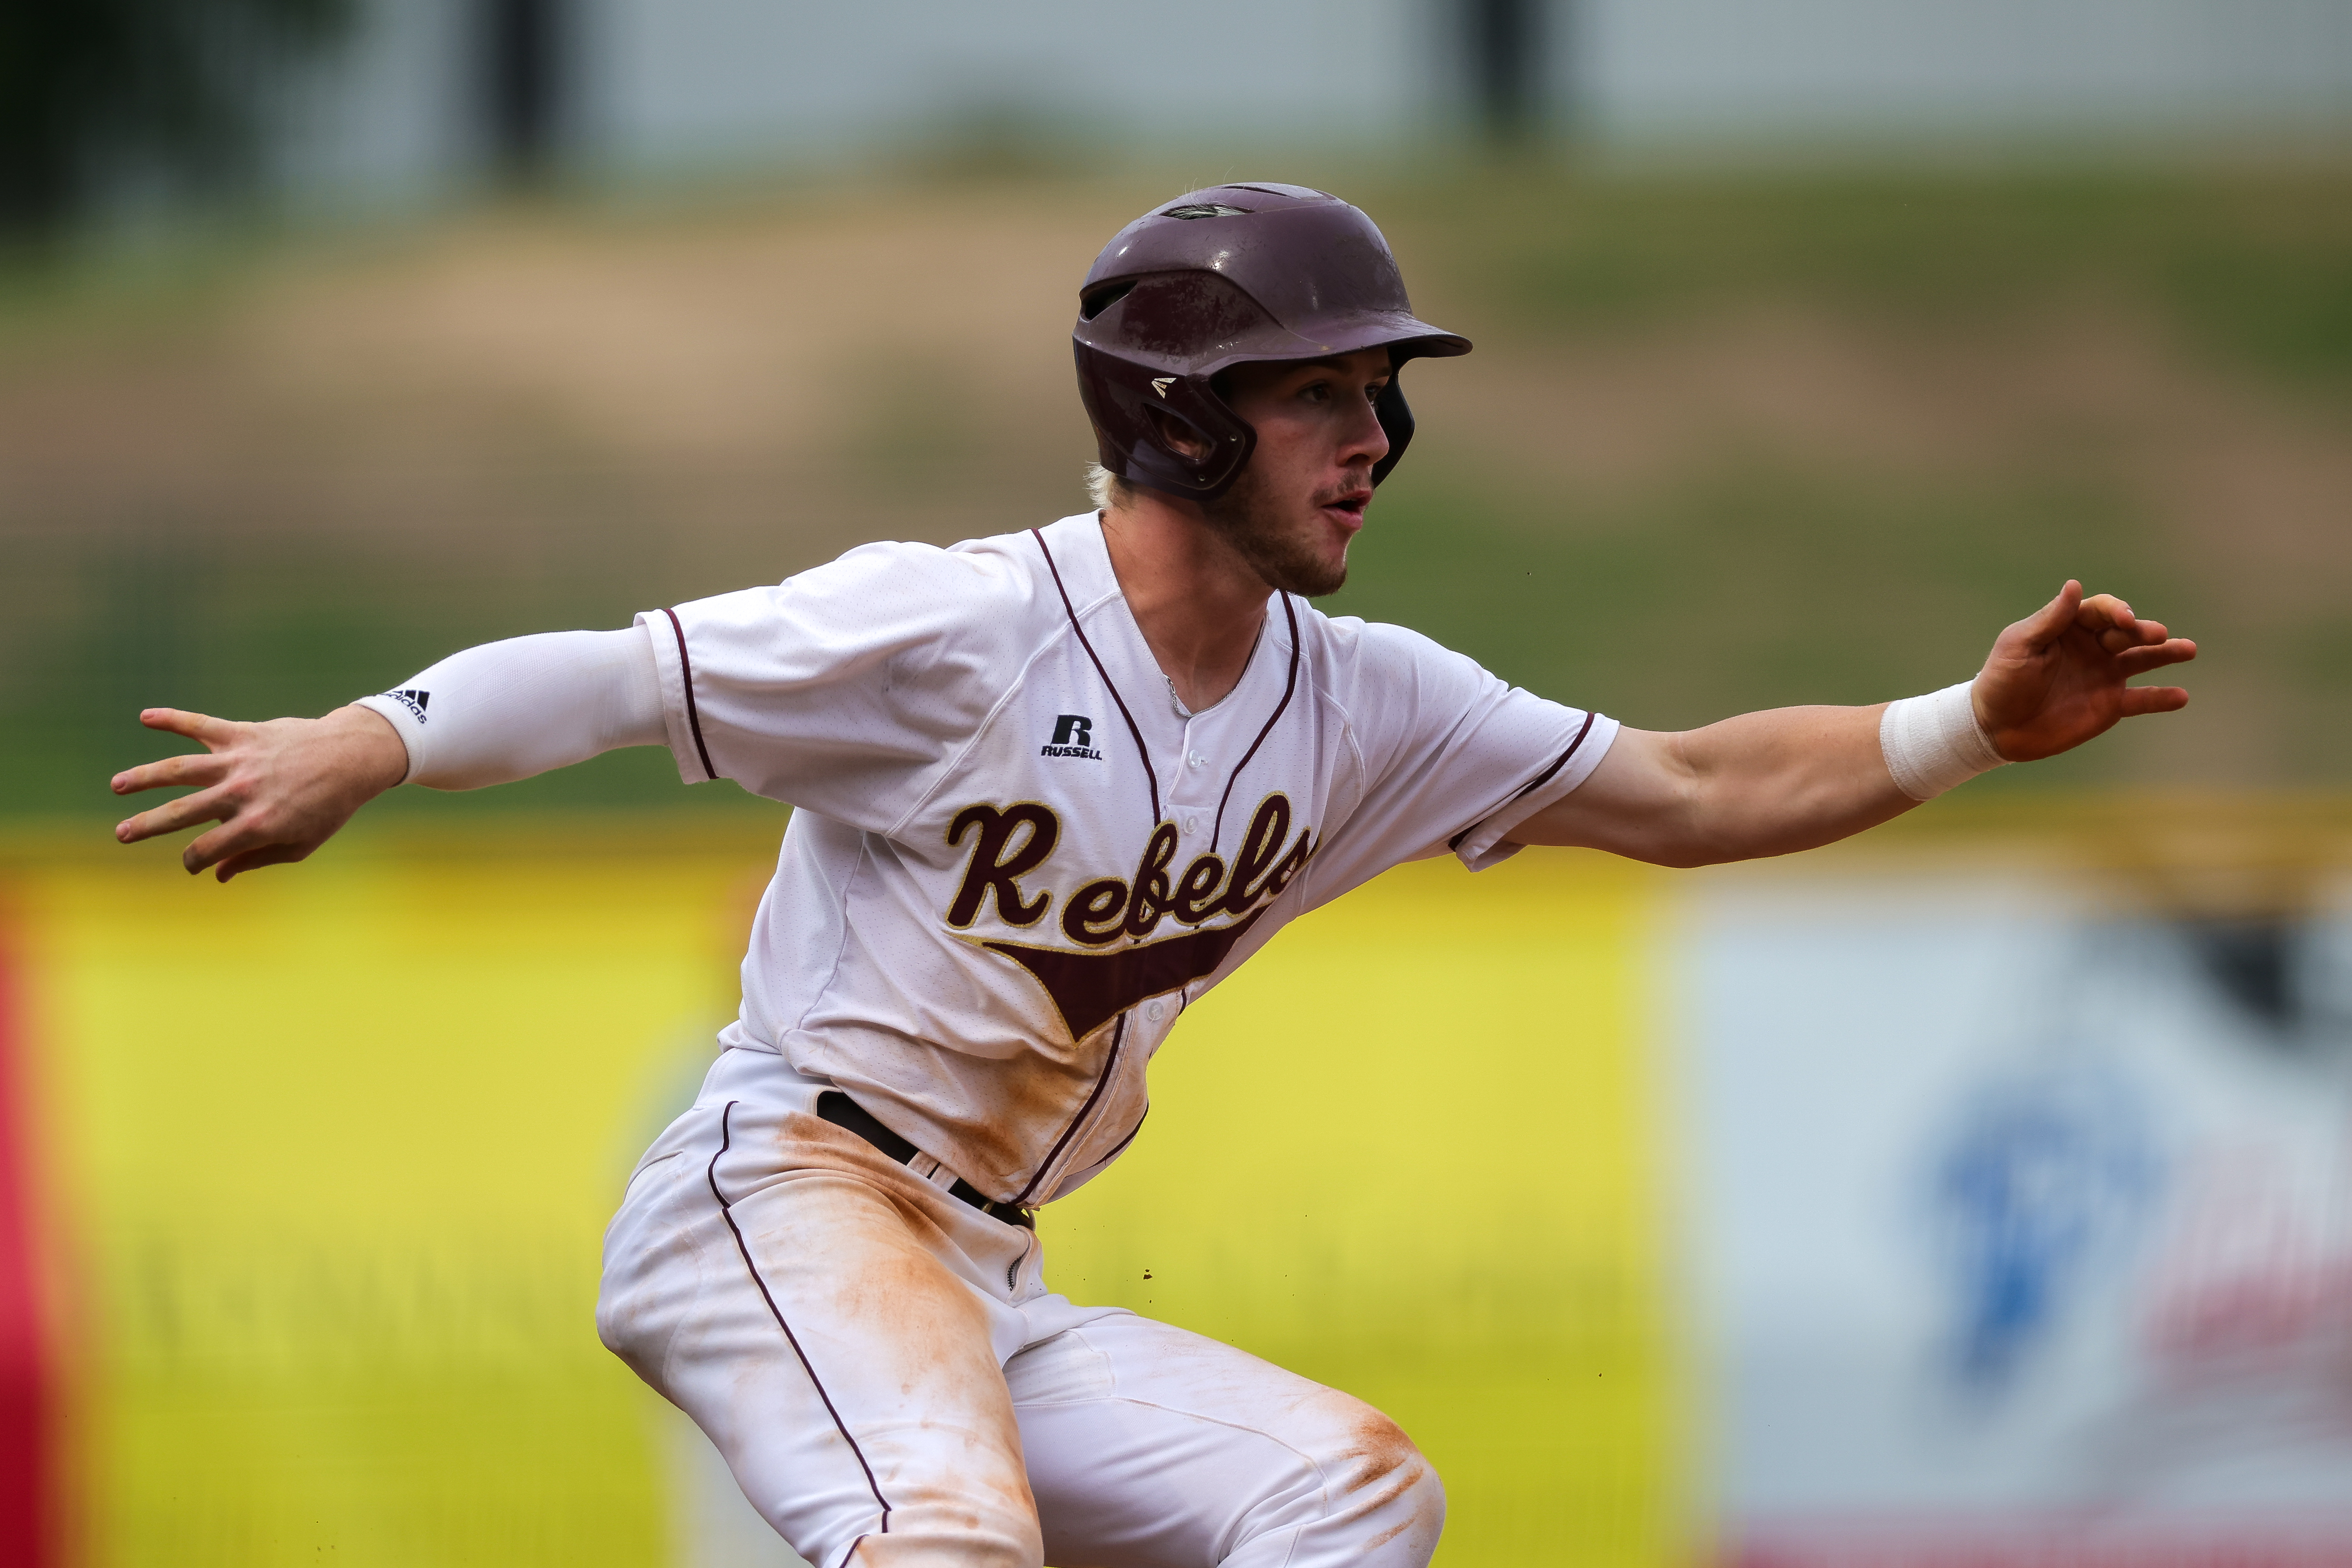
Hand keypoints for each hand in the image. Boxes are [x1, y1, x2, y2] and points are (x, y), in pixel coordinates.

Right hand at [112, 705, 408, 880]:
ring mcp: (240, 762)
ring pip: (180, 769)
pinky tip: (146, 716)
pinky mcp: (243, 735)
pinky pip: (201, 725)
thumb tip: (217, 875)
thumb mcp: (301, 844)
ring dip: (144, 776)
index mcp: (258, 825)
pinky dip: (172, 719)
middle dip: (148, 825)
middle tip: (121, 834)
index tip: (192, 863)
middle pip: (183, 813)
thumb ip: (257, 859)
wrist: (352, 758)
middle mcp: (243, 793)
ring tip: (117, 784)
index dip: (195, 861)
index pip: (208, 849)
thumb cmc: (329, 807)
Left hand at [1972, 581, 2195, 762]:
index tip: (2123, 619)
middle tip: (2156, 634)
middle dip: (2143, 631)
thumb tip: (2073, 586)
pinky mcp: (2110, 705)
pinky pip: (2141, 699)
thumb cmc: (2002, 680)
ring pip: (2142, 659)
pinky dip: (2161, 698)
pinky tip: (2181, 697)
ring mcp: (2105, 675)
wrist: (1995, 727)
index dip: (2114, 612)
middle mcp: (2093, 647)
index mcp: (2070, 627)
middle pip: (2125, 632)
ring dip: (2166, 653)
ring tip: (2188, 649)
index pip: (2099, 611)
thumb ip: (2049, 620)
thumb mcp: (2018, 646)